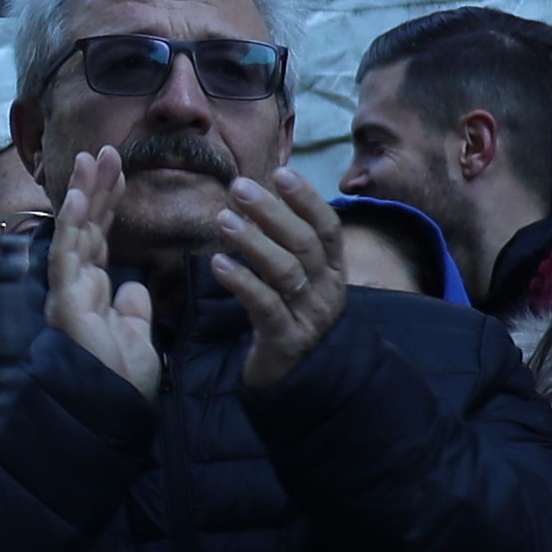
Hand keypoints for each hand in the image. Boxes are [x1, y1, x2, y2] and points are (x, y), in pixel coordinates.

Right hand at [37, 151, 157, 388]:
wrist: (111, 409)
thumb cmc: (120, 380)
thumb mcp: (137, 336)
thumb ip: (132, 308)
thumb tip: (133, 285)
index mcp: (93, 291)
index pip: (99, 237)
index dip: (108, 204)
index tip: (118, 172)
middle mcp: (76, 285)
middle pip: (86, 226)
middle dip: (96, 187)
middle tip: (106, 150)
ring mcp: (67, 290)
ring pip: (75, 231)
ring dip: (83, 192)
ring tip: (93, 156)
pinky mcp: (64, 299)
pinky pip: (66, 253)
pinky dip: (71, 223)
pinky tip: (78, 194)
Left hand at [194, 164, 348, 397]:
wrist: (297, 379)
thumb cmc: (292, 315)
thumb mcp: (299, 278)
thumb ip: (287, 241)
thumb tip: (263, 191)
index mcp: (333, 270)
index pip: (327, 227)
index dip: (307, 199)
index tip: (281, 172)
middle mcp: (327, 290)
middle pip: (303, 244)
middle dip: (271, 212)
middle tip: (239, 187)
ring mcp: (308, 316)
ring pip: (285, 272)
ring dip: (253, 241)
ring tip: (223, 219)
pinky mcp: (285, 339)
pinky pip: (264, 306)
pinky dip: (241, 282)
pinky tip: (218, 263)